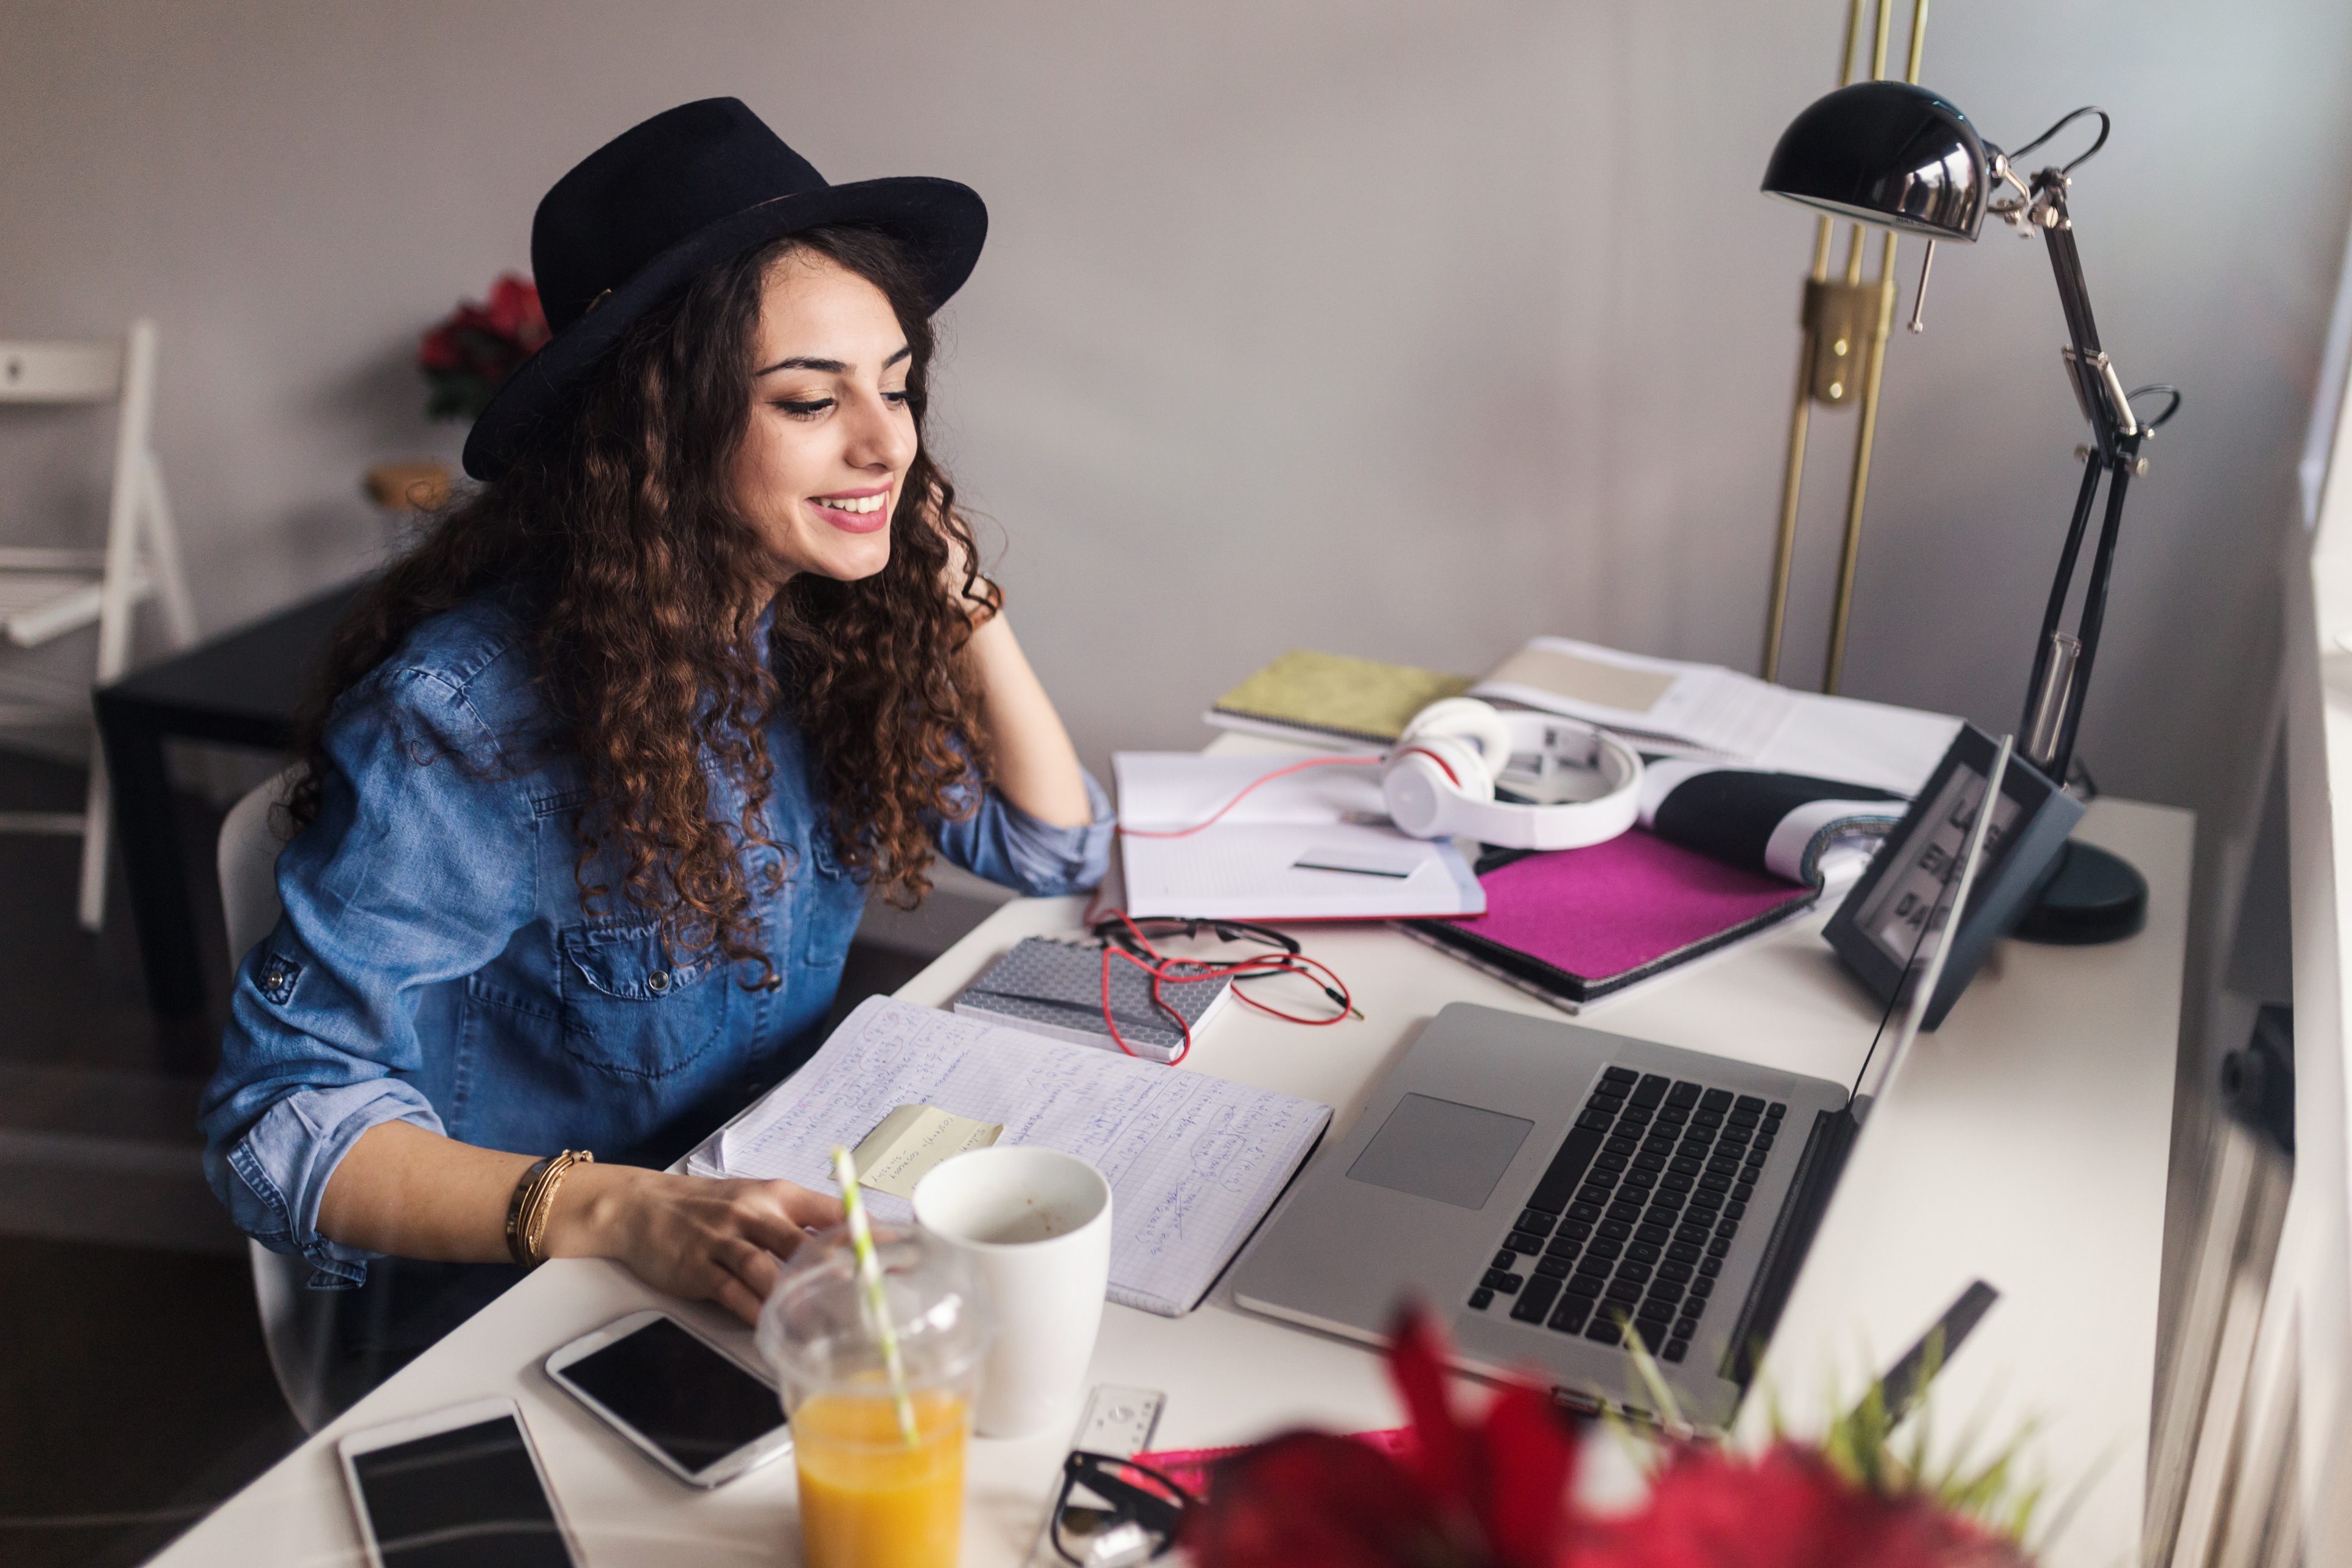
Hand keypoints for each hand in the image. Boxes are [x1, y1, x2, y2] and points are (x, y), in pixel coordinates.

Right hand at [547, 1165, 843, 1322]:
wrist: (642, 1206)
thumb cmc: (707, 1206)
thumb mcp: (756, 1198)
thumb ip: (799, 1218)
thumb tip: (850, 1238)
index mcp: (776, 1195)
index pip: (829, 1210)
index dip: (865, 1231)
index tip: (899, 1247)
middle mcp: (753, 1214)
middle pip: (802, 1243)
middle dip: (837, 1271)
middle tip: (870, 1295)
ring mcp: (724, 1241)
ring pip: (767, 1270)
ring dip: (796, 1299)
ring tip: (826, 1324)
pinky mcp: (698, 1268)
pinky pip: (731, 1292)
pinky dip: (753, 1311)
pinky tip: (772, 1327)